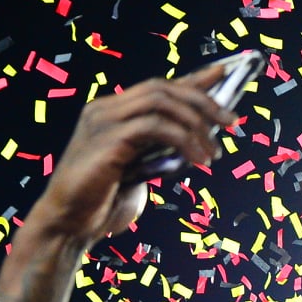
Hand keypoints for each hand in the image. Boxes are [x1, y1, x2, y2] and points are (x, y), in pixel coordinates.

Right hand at [0, 61, 233, 301]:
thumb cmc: (103, 203)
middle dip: (203, 101)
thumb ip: (159, 152)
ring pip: (160, 101)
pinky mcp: (107, 140)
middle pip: (162, 88)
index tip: (224, 74)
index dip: (192, 79)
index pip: (157, 87)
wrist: (69, 226)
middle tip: (232, 122)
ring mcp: (103, 122)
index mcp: (111, 114)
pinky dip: (183, 140)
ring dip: (195, 124)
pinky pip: (155, 127)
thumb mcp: (141, 171)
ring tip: (213, 153)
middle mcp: (105, 110)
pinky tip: (198, 162)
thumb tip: (195, 144)